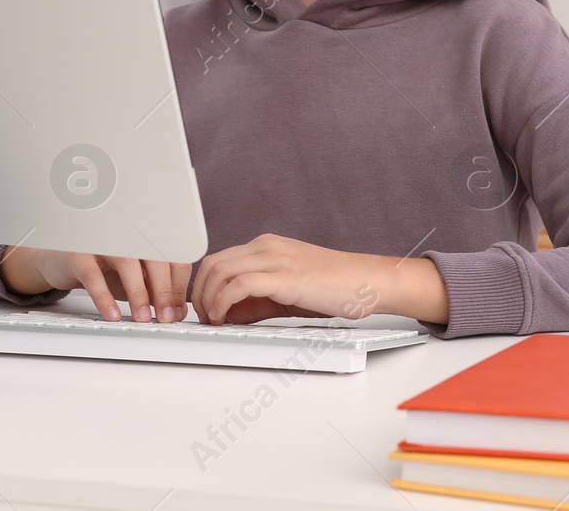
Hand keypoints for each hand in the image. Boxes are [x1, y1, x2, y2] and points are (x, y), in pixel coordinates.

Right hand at [0, 246, 190, 322]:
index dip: (178, 285)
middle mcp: (126, 235)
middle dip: (164, 290)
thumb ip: (153, 290)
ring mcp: (102, 241)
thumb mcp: (132, 278)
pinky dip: (105, 297)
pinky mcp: (78, 254)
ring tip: (143, 318)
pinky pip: (93, 276)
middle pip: (154, 258)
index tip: (178, 310)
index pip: (172, 256)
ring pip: (127, 263)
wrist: (59, 259)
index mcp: (144, 238)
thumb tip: (176, 312)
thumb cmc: (101, 266)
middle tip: (166, 316)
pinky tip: (112, 314)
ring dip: (139, 293)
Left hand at [190, 233, 445, 325]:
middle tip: (202, 320)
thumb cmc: (336, 288)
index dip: (203, 287)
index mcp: (266, 247)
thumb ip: (258, 298)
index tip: (202, 311)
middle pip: (212, 263)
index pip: (218, 260)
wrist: (370, 281)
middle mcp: (267, 247)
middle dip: (198, 293)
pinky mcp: (285, 276)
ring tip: (211, 321)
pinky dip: (223, 301)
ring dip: (206, 299)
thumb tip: (229, 314)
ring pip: (220, 270)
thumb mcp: (288, 290)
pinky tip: (223, 317)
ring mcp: (276, 258)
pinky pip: (239, 283)